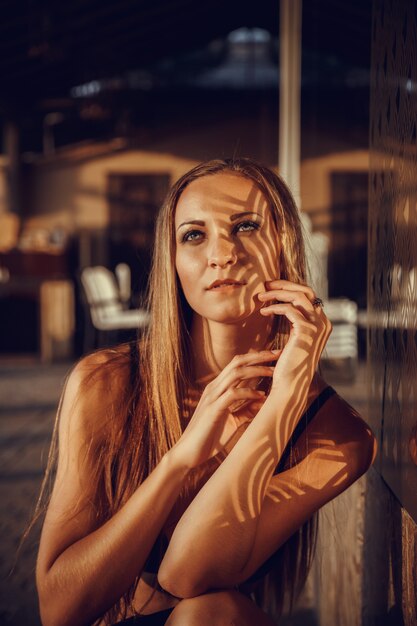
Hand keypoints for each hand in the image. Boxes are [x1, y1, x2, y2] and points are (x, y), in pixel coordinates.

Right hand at [171, 351, 278, 468]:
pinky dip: (249, 393)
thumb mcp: (232, 422)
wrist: (187, 454)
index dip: (256, 357)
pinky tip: (262, 396)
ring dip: (257, 370)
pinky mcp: (213, 409)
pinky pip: (233, 394)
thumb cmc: (209, 438)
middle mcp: (214, 388)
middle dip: (259, 356)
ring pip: (236, 373)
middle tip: (279, 353)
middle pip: (238, 362)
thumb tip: (264, 402)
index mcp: (218, 388)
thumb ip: (246, 411)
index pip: (237, 364)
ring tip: (274, 372)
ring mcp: (212, 397)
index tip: (275, 356)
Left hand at [258, 279, 330, 388]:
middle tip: (265, 285)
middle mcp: (324, 322)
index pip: (308, 296)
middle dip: (284, 285)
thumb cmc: (289, 364)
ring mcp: (317, 326)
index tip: (272, 288)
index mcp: (322, 323)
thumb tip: (285, 305)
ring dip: (277, 293)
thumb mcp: (295, 338)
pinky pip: (289, 309)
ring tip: (261, 296)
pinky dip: (274, 307)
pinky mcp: (306, 330)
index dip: (289, 288)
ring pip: (298, 296)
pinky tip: (263, 311)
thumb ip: (295, 322)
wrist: (291, 384)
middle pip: (305, 291)